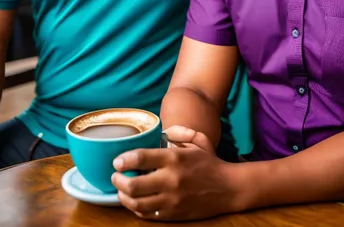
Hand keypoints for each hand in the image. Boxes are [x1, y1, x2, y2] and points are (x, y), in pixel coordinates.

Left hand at [111, 127, 239, 220]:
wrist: (228, 188)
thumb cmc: (209, 162)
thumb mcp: (197, 140)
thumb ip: (179, 131)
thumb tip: (162, 130)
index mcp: (174, 158)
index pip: (141, 158)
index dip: (124, 160)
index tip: (117, 161)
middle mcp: (171, 179)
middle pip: (133, 185)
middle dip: (118, 181)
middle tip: (115, 176)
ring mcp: (172, 199)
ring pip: (137, 203)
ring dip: (123, 197)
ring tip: (121, 191)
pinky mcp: (173, 214)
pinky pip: (147, 214)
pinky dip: (136, 208)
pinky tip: (134, 201)